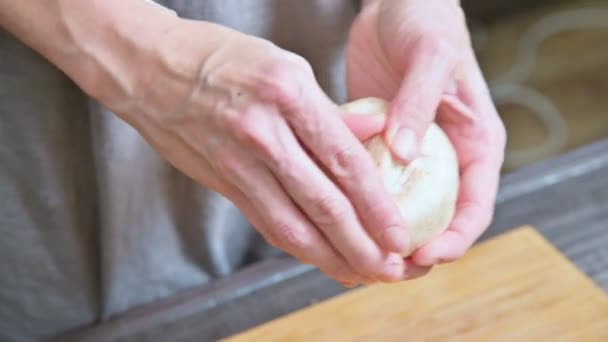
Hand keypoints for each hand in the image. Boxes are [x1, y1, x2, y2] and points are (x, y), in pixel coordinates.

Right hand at [117, 19, 422, 285]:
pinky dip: (296, 244)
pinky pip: (265, 220)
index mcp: (287, 93)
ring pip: (292, 224)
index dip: (377, 205)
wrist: (148, 68)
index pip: (344, 160)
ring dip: (330, 256)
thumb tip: (375, 139)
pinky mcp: (221, 180)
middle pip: (322, 203)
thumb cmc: (221, 58)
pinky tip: (318, 257)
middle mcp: (263, 130)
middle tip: (389, 269)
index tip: (399, 234)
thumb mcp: (284, 65)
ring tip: (360, 274)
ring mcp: (237, 159)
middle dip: (361, 244)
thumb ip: (329, 111)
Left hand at [347, 0, 505, 265]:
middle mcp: (445, 156)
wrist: (395, 3)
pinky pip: (371, 183)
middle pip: (436, 219)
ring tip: (356, 252)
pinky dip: (358, 202)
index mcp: (475, 143)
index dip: (454, 239)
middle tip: (383, 267)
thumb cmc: (426, 22)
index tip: (424, 256)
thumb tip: (406, 155)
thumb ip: (420, 105)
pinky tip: (334, 215)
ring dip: (381, 232)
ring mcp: (411, 154)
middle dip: (414, 248)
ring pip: (400, 208)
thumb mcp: (430, 57)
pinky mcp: (380, 146)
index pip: (475, 207)